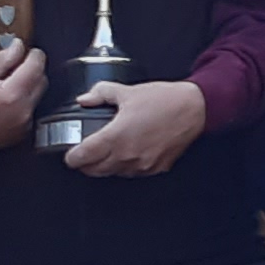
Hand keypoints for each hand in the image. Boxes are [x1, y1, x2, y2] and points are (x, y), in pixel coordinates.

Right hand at [0, 40, 44, 163]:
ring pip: (39, 94)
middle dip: (32, 69)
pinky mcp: (26, 131)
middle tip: (11, 68)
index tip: (25, 50)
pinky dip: (25, 100)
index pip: (37, 66)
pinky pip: (33, 108)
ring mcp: (27, 123)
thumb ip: (1, 61)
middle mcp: (24, 110)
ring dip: (29, 85)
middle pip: (42, 79)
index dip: (33, 54)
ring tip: (6, 86)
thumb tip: (19, 46)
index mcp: (12, 94)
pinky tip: (6, 102)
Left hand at [58, 74, 207, 177]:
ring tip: (104, 154)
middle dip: (85, 164)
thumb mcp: (128, 91)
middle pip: (94, 171)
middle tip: (83, 155)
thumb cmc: (165, 100)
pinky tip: (125, 154)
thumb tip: (85, 99)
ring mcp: (142, 165)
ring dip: (104, 167)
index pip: (83, 157)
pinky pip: (132, 173)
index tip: (70, 155)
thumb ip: (101, 93)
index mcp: (116, 136)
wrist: (194, 109)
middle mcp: (127, 155)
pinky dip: (124, 167)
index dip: (71, 158)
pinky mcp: (155, 168)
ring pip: (113, 174)